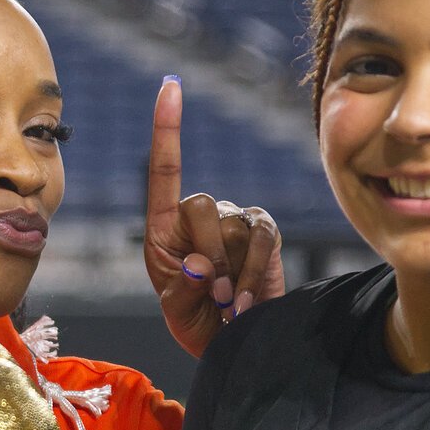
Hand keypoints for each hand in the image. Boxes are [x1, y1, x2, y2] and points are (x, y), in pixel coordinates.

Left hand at [144, 76, 285, 357]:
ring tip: (228, 304)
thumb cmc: (196, 322)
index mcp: (164, 225)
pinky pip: (261, 241)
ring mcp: (236, 221)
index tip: (170, 85)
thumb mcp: (177, 308)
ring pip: (232, 226)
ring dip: (231, 273)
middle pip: (199, 205)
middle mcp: (201, 214)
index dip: (166, 127)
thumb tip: (202, 266)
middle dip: (204, 253)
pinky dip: (252, 274)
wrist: (233, 344)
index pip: (164, 169)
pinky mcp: (265, 234)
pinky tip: (246, 303)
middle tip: (212, 296)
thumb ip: (183, 286)